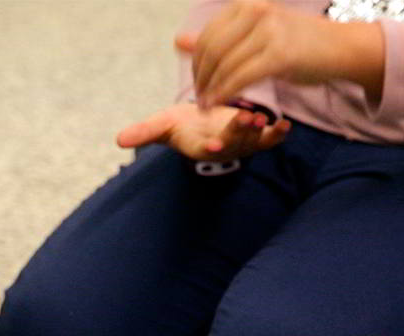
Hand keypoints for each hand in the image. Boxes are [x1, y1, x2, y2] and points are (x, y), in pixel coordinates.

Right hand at [117, 102, 289, 160]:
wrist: (201, 125)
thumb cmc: (180, 124)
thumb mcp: (161, 125)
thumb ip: (144, 132)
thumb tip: (119, 140)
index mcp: (199, 146)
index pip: (204, 149)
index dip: (210, 147)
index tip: (215, 144)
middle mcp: (222, 148)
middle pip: (232, 143)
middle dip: (239, 133)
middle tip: (247, 119)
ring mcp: (240, 144)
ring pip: (250, 141)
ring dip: (258, 132)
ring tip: (262, 118)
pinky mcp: (255, 137)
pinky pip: (268, 140)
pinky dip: (277, 135)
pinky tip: (285, 126)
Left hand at [182, 0, 383, 107]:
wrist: (340, 48)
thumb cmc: (297, 43)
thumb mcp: (254, 35)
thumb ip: (218, 38)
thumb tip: (179, 41)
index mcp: (246, 5)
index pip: (208, 37)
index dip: (197, 64)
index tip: (197, 84)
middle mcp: (256, 12)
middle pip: (212, 52)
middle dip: (201, 79)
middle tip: (199, 100)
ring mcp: (268, 31)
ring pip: (224, 66)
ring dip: (211, 91)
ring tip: (206, 107)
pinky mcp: (278, 55)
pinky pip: (240, 78)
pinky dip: (225, 93)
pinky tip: (219, 104)